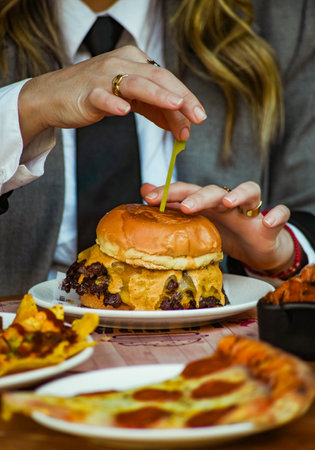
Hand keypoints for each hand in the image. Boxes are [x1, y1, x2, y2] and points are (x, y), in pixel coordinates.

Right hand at [18, 45, 206, 145]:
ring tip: (176, 106)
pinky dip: (113, 103)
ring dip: (157, 94)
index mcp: (135, 62)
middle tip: (198, 117)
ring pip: (135, 83)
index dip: (186, 100)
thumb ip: (155, 109)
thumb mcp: (130, 100)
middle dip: (181, 98)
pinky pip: (102, 96)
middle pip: (158, 78)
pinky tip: (123, 111)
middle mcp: (122, 63)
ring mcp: (103, 76)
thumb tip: (182, 126)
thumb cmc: (95, 96)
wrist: (54, 97)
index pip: (167, 80)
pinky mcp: (87, 93)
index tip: (199, 119)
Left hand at [142, 181, 295, 273]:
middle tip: (186, 207)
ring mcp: (251, 211)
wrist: (257, 249)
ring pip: (251, 191)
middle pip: (216, 190)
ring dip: (240, 194)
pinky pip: (280, 214)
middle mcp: (229, 203)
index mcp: (208, 204)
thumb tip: (144, 190)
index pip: (189, 191)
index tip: (149, 198)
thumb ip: (174, 206)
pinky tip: (268, 223)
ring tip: (228, 204)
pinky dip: (277, 215)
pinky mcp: (271, 224)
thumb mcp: (199, 223)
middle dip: (200, 196)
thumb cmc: (226, 234)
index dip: (171, 192)